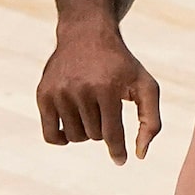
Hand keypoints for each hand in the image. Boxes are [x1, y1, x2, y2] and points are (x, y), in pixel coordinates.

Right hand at [37, 23, 161, 163]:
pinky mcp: (43, 94)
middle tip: (105, 109)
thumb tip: (140, 154)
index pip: (112, 134)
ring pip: (74, 137)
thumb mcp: (145, 86)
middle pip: (94, 136)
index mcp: (106, 88)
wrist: (86, 34)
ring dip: (85, 131)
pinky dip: (61, 139)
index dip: (118, 151)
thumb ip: (151, 121)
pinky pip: (50, 135)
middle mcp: (80, 90)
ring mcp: (59, 92)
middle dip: (102, 129)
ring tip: (91, 112)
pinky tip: (71, 129)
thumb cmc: (120, 65)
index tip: (121, 160)